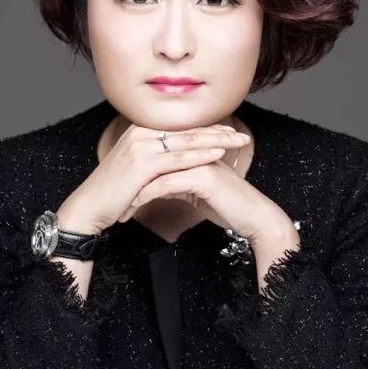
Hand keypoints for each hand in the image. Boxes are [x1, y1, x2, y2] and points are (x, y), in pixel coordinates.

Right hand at [55, 121, 248, 235]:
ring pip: (186, 141)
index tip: (230, 131)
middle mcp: (140, 132)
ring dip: (216, 141)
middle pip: (187, 130)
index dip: (207, 128)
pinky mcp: (142, 164)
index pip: (181, 126)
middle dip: (218, 131)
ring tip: (238, 142)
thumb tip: (179, 158)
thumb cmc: (115, 192)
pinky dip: (200, 155)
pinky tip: (218, 154)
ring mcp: (140, 146)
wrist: (90, 206)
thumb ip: (156, 158)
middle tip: (242, 134)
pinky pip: (177, 159)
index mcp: (140, 130)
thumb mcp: (137, 168)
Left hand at [118, 152, 299, 252]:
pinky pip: (166, 184)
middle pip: (153, 160)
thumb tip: (157, 184)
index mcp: (193, 151)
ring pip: (156, 170)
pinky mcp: (202, 176)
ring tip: (119, 207)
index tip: (120, 191)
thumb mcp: (197, 191)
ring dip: (134, 190)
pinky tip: (134, 208)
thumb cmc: (229, 206)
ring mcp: (199, 160)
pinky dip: (147, 196)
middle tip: (113, 198)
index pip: (157, 155)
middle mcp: (195, 151)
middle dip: (130, 181)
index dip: (137, 173)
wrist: (254, 218)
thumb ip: (178, 181)